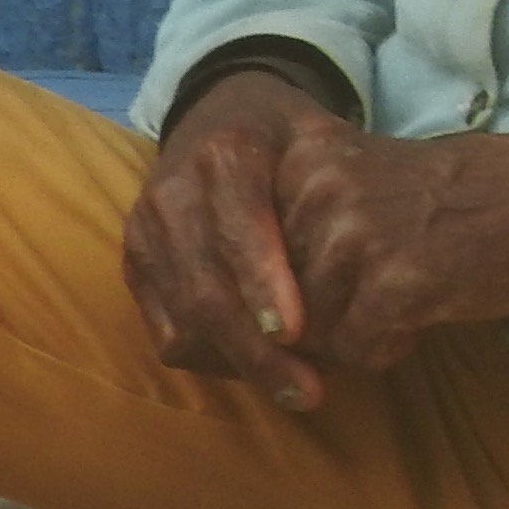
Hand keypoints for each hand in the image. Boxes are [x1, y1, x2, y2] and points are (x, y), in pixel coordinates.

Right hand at [121, 73, 337, 412]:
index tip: (297, 332)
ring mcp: (145, 233)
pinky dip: (212, 361)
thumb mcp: (320, 136)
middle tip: (309, 391)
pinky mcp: (134, 266)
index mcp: (224, 152)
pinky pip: (166, 332)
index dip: (263, 282)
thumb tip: (374, 250)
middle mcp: (172, 192)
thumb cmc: (285, 138)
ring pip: (183, 320)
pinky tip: (257, 371)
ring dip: (237, 365)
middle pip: (206, 288)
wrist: (216, 117)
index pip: (238, 226)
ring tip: (295, 389)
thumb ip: (341, 182)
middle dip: (256, 350)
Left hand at [121, 75, 508, 406]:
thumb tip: (233, 312)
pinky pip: (359, 350)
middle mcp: (318, 192)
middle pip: (271, 301)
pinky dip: (388, 348)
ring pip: (312, 332)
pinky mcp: (395, 281)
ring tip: (401, 304)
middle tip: (364, 309)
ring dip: (352, 336)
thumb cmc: (449, 199)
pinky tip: (421, 318)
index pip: (242, 258)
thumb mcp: (357, 180)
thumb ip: (297, 224)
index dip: (268, 300)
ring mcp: (354, 236)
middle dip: (310, 323)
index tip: (292, 316)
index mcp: (300, 160)